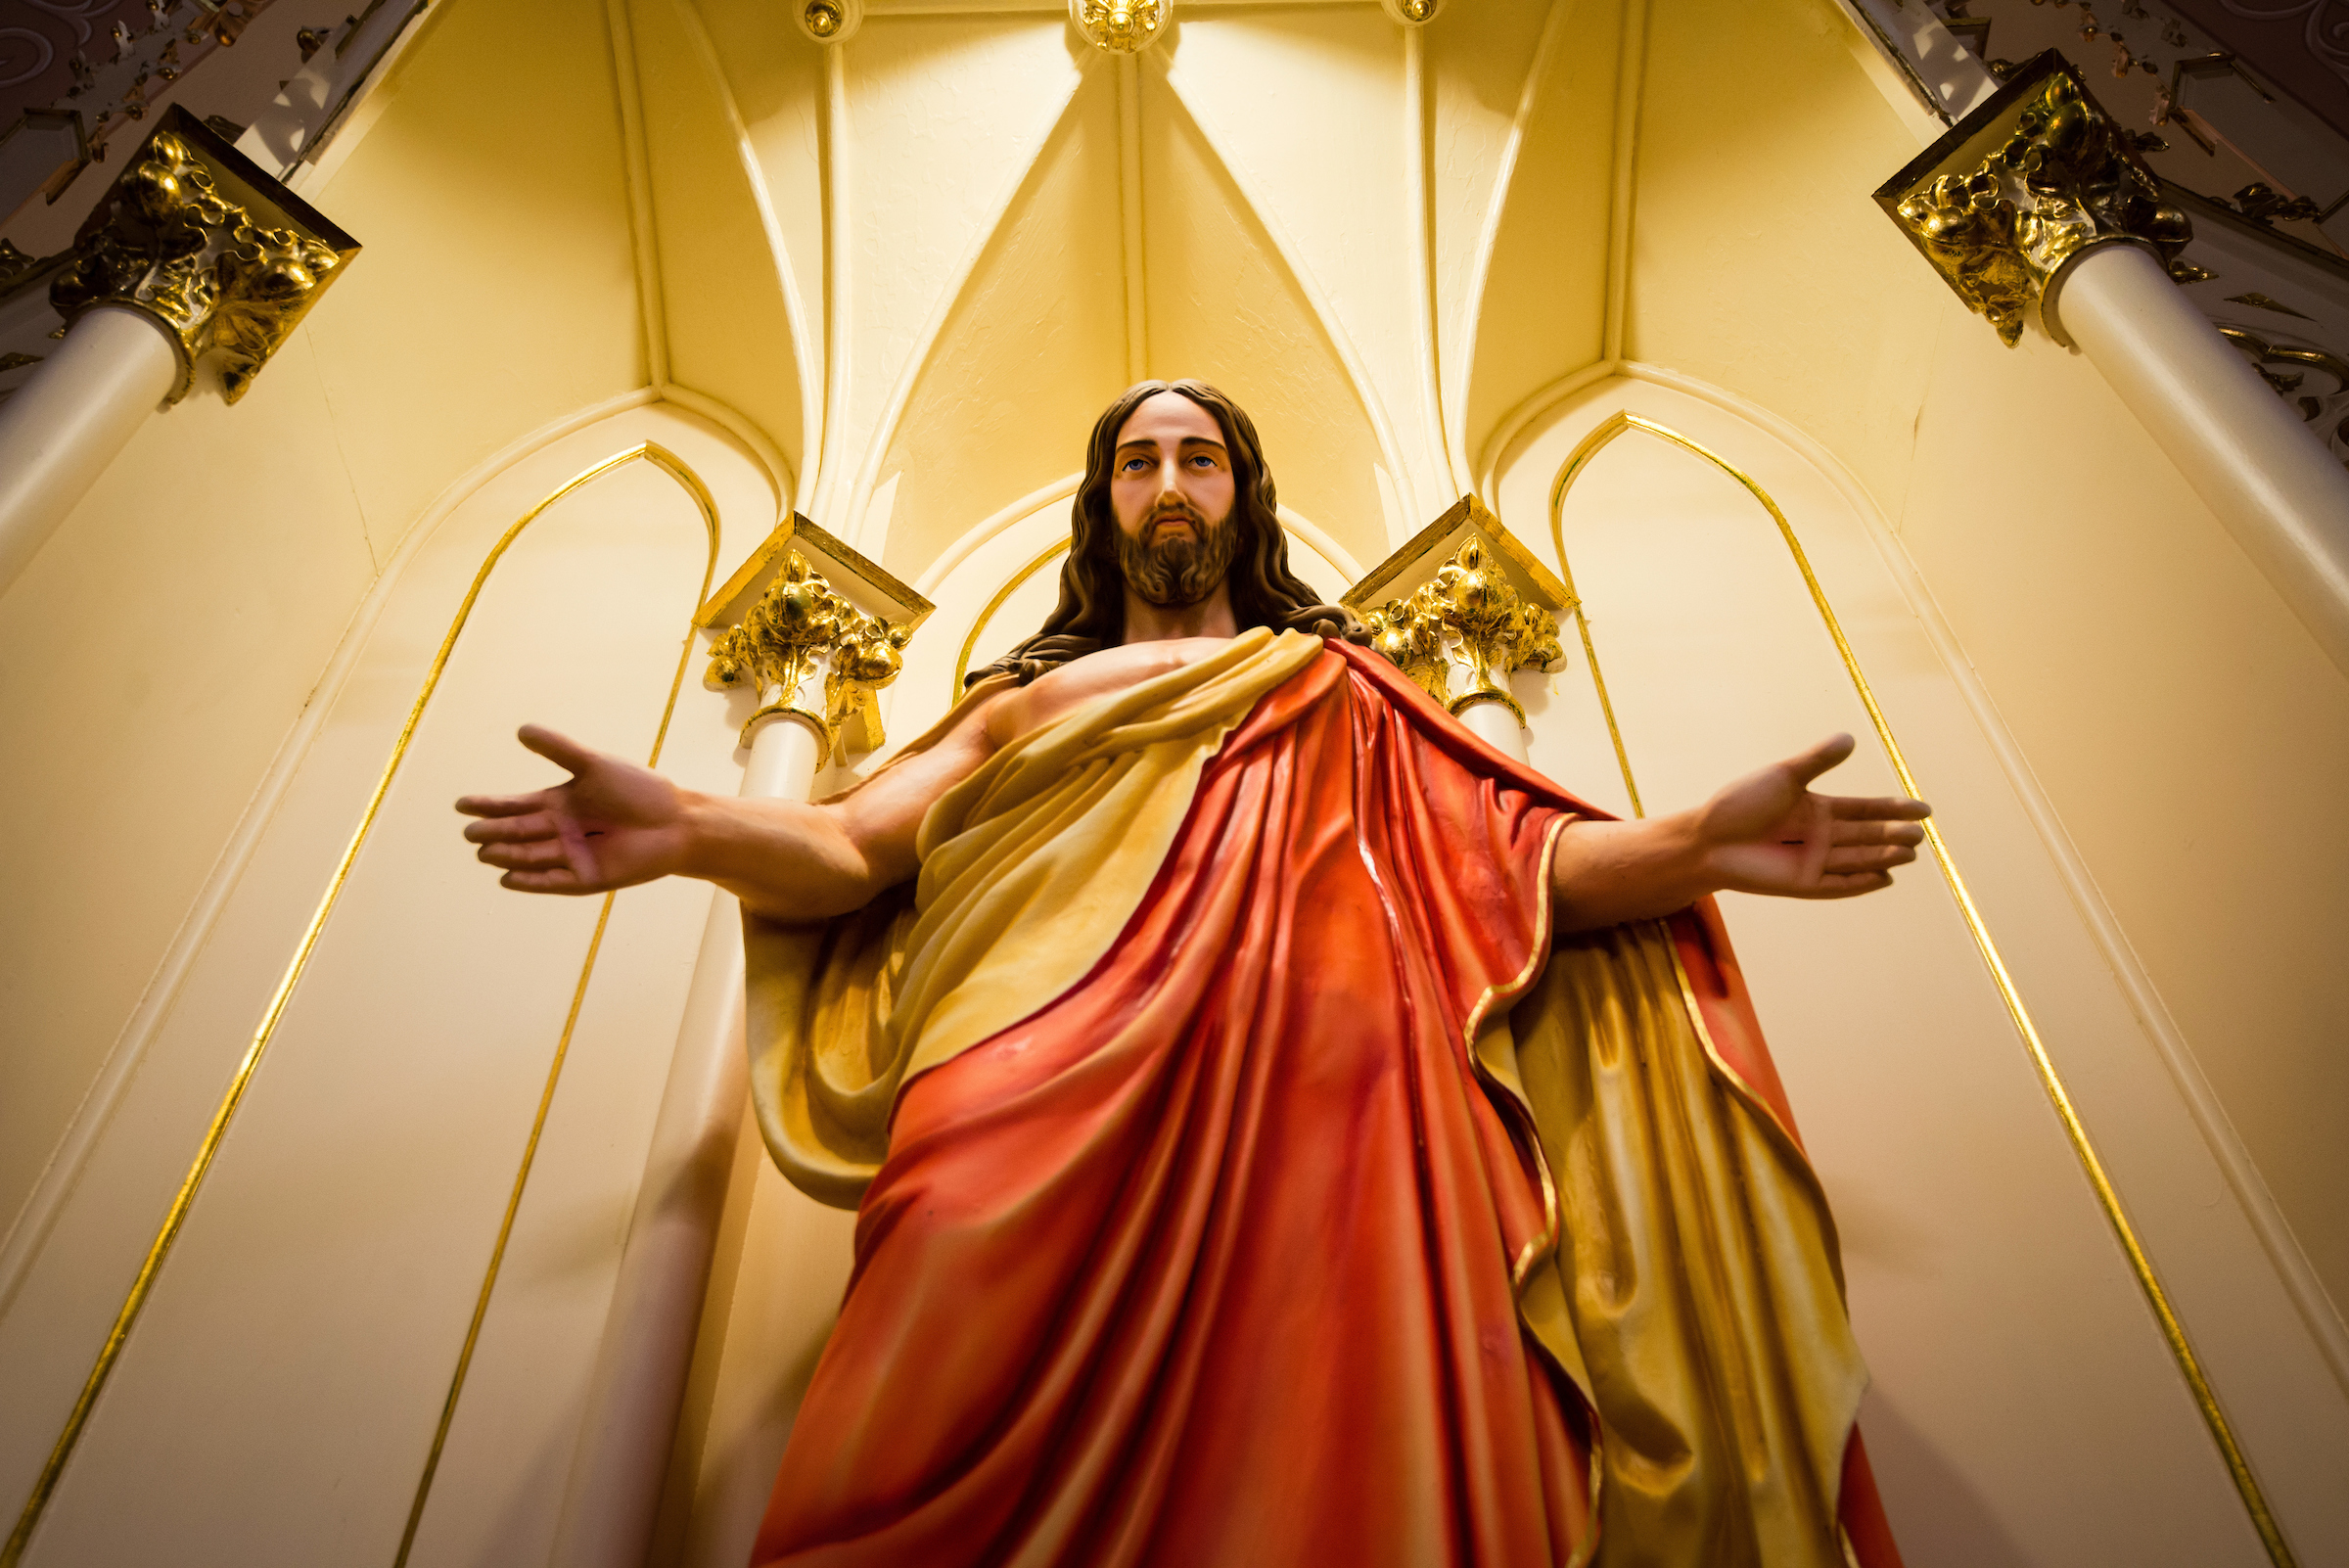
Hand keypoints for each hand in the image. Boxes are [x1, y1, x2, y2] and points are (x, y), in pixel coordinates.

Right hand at [456, 725, 693, 894]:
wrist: (676, 822)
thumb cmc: (638, 790)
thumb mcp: (593, 765)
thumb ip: (558, 750)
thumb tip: (521, 729)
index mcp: (558, 804)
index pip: (514, 805)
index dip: (488, 805)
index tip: (460, 804)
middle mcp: (559, 832)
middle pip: (518, 833)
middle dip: (494, 833)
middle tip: (469, 832)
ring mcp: (571, 856)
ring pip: (531, 857)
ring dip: (508, 856)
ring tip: (484, 852)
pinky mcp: (586, 879)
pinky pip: (552, 882)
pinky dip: (531, 881)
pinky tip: (507, 879)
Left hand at [1694, 734, 1928, 899]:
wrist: (1707, 839)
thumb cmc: (1740, 804)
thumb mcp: (1783, 777)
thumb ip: (1817, 761)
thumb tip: (1850, 738)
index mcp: (1819, 810)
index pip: (1865, 809)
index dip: (1894, 809)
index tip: (1924, 809)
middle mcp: (1822, 837)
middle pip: (1867, 835)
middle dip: (1892, 835)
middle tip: (1918, 833)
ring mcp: (1815, 862)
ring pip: (1858, 860)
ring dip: (1883, 857)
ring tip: (1910, 851)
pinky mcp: (1804, 885)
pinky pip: (1839, 885)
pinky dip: (1861, 883)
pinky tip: (1885, 878)